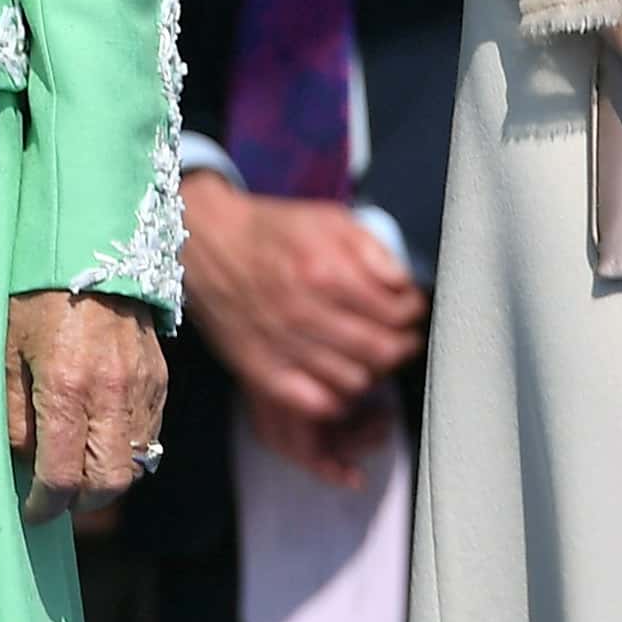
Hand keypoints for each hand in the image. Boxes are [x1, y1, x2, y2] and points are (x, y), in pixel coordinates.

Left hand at [6, 289, 167, 523]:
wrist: (87, 243)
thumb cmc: (32, 294)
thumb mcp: (4, 348)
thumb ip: (12, 411)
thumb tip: (24, 460)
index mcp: (65, 387)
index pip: (62, 477)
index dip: (44, 505)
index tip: (32, 510)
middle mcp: (111, 392)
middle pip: (108, 483)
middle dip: (80, 501)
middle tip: (56, 495)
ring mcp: (142, 386)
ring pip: (136, 465)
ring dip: (107, 478)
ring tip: (79, 467)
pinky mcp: (159, 377)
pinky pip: (151, 435)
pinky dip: (129, 449)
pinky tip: (102, 436)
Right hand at [180, 175, 421, 469]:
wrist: (207, 246)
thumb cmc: (272, 232)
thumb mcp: (328, 219)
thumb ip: (373, 249)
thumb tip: (404, 285)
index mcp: (324, 272)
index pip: (397, 313)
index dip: (414, 312)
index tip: (411, 309)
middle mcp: (304, 313)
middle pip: (382, 351)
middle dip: (403, 345)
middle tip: (401, 337)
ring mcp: (282, 346)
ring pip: (355, 381)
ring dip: (374, 371)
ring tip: (370, 354)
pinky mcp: (262, 370)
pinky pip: (317, 402)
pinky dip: (338, 397)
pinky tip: (339, 376)